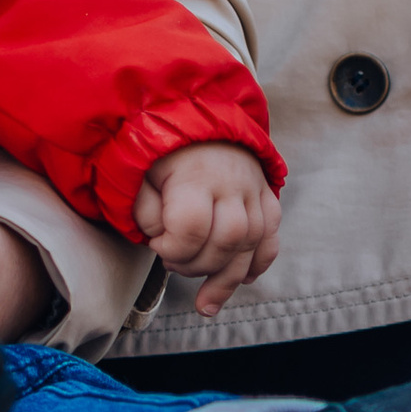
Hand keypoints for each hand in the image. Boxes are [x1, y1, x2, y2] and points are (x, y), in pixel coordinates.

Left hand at [136, 139, 280, 316]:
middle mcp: (232, 182)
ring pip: (253, 245)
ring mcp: (254, 190)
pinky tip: (242, 280)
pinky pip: (271, 238)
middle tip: (173, 265)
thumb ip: (143, 207)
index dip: (172, 248)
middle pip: (226, 241)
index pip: (191, 226)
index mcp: (196, 174)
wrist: (198, 112)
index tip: (156, 246)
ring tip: (207, 299)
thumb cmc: (162, 148)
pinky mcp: (267, 196)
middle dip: (198, 265)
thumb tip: (159, 238)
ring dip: (228, 278)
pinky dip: (258, 263)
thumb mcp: (140, 170)